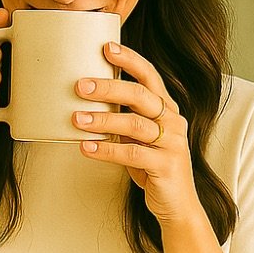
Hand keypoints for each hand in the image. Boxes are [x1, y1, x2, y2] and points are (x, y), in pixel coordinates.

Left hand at [73, 41, 200, 224]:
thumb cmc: (152, 167)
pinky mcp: (166, 166)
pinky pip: (132, 154)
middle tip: (80, 85)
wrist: (177, 205)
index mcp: (167, 109)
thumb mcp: (140, 138)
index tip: (106, 47)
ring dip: (102, 119)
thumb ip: (125, 118)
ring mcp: (172, 143)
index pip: (150, 76)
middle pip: (140, 96)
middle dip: (108, 87)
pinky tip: (86, 147)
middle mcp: (173, 121)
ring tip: (76, 118)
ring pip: (134, 124)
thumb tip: (87, 100)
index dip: (129, 59)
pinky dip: (106, 150)